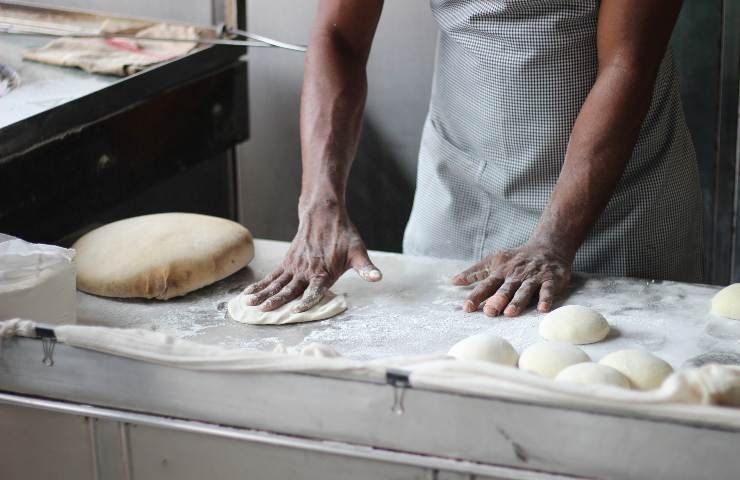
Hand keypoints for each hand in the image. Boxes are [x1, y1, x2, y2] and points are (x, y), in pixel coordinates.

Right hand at [243, 202, 381, 311]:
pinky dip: (260, 285)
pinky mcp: (287, 262)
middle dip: (277, 301)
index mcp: (324, 272)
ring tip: (249, 305)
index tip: (296, 310)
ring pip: (277, 283)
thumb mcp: (358, 251)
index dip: (307, 300)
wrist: (324, 214)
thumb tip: (378, 278)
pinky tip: (249, 294)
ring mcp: (295, 266)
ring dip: (263, 294)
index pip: (314, 290)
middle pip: (290, 288)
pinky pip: (272, 276)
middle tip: (264, 311)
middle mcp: (307, 270)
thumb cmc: (344, 235)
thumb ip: (366, 268)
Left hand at [451, 243, 570, 316]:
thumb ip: (475, 272)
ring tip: (510, 313)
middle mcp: (516, 275)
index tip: (467, 307)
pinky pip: (548, 290)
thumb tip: (453, 281)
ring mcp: (533, 277)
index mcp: (501, 272)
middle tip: (489, 312)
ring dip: (517, 301)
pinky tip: (542, 309)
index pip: (486, 285)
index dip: (476, 296)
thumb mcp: (494, 261)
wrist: (548, 246)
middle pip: (505, 289)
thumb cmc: (517, 258)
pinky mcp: (550, 279)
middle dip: (497, 300)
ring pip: (524, 290)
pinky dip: (546, 298)